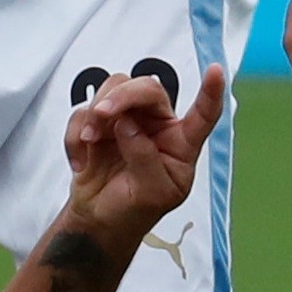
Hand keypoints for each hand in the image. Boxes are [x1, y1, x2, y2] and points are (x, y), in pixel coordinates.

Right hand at [59, 61, 227, 245]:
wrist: (98, 220)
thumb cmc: (134, 210)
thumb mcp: (151, 194)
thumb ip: (145, 159)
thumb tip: (128, 125)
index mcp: (180, 144)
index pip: (203, 115)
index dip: (211, 92)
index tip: (215, 71)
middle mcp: (157, 126)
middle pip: (147, 88)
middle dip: (122, 96)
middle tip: (102, 114)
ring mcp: (127, 121)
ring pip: (114, 88)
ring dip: (96, 111)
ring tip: (90, 141)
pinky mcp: (98, 124)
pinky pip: (83, 111)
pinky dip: (76, 134)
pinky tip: (82, 160)